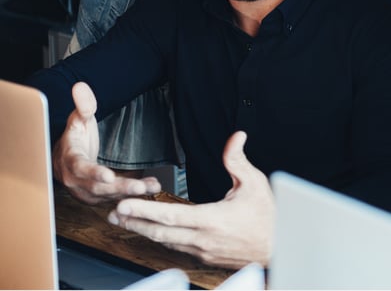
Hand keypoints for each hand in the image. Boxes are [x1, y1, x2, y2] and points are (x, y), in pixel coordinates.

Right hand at [52, 82, 160, 204]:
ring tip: (151, 186)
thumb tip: (80, 86)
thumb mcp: (78, 119)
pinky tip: (150, 187)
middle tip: (139, 187)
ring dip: (130, 193)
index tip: (108, 176)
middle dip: (120, 188)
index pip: (81, 168)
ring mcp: (87, 192)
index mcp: (71, 160)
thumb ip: (83, 105)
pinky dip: (132, 195)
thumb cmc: (75, 138)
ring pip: (109, 196)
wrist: (66, 160)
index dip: (94, 173)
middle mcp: (77, 181)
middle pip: (98, 187)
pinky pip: (115, 198)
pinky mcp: (98, 197)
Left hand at [107, 131, 274, 268]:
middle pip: (160, 232)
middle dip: (133, 221)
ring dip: (143, 230)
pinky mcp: (204, 255)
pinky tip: (150, 229)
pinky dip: (159, 236)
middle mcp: (202, 239)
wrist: (279, 246)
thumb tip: (236, 136)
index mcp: (212, 220)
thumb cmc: (268, 215)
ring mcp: (202, 250)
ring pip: (165, 241)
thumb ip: (237, 160)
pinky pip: (175, 245)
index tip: (124, 205)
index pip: (170, 215)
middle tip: (112, 213)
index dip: (144, 210)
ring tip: (123, 220)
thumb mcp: (254, 182)